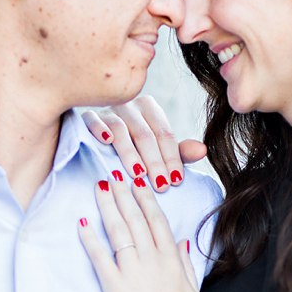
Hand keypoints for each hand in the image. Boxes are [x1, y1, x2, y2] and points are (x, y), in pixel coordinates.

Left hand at [76, 174, 202, 291]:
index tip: (137, 182)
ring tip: (99, 188)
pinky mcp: (115, 288)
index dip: (145, 199)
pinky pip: (100, 257)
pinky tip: (81, 222)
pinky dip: (89, 238)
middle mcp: (153, 261)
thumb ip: (184, 264)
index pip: (157, 220)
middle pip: (136, 218)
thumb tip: (180, 242)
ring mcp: (133, 273)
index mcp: (172, 260)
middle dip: (124, 194)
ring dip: (107, 206)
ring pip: (119, 230)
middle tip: (113, 174)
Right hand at [78, 96, 206, 191]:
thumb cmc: (132, 146)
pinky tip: (106, 142)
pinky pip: (93, 119)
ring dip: (130, 153)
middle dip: (154, 162)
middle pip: (145, 134)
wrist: (98, 138)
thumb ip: (179, 152)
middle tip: (160, 186)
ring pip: (121, 129)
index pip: (165, 134)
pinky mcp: (89, 115)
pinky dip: (100, 129)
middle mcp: (130, 105)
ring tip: (138, 175)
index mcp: (150, 109)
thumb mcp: (157, 150)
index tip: (175, 181)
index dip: (172, 158)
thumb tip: (203, 151)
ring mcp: (108, 109)